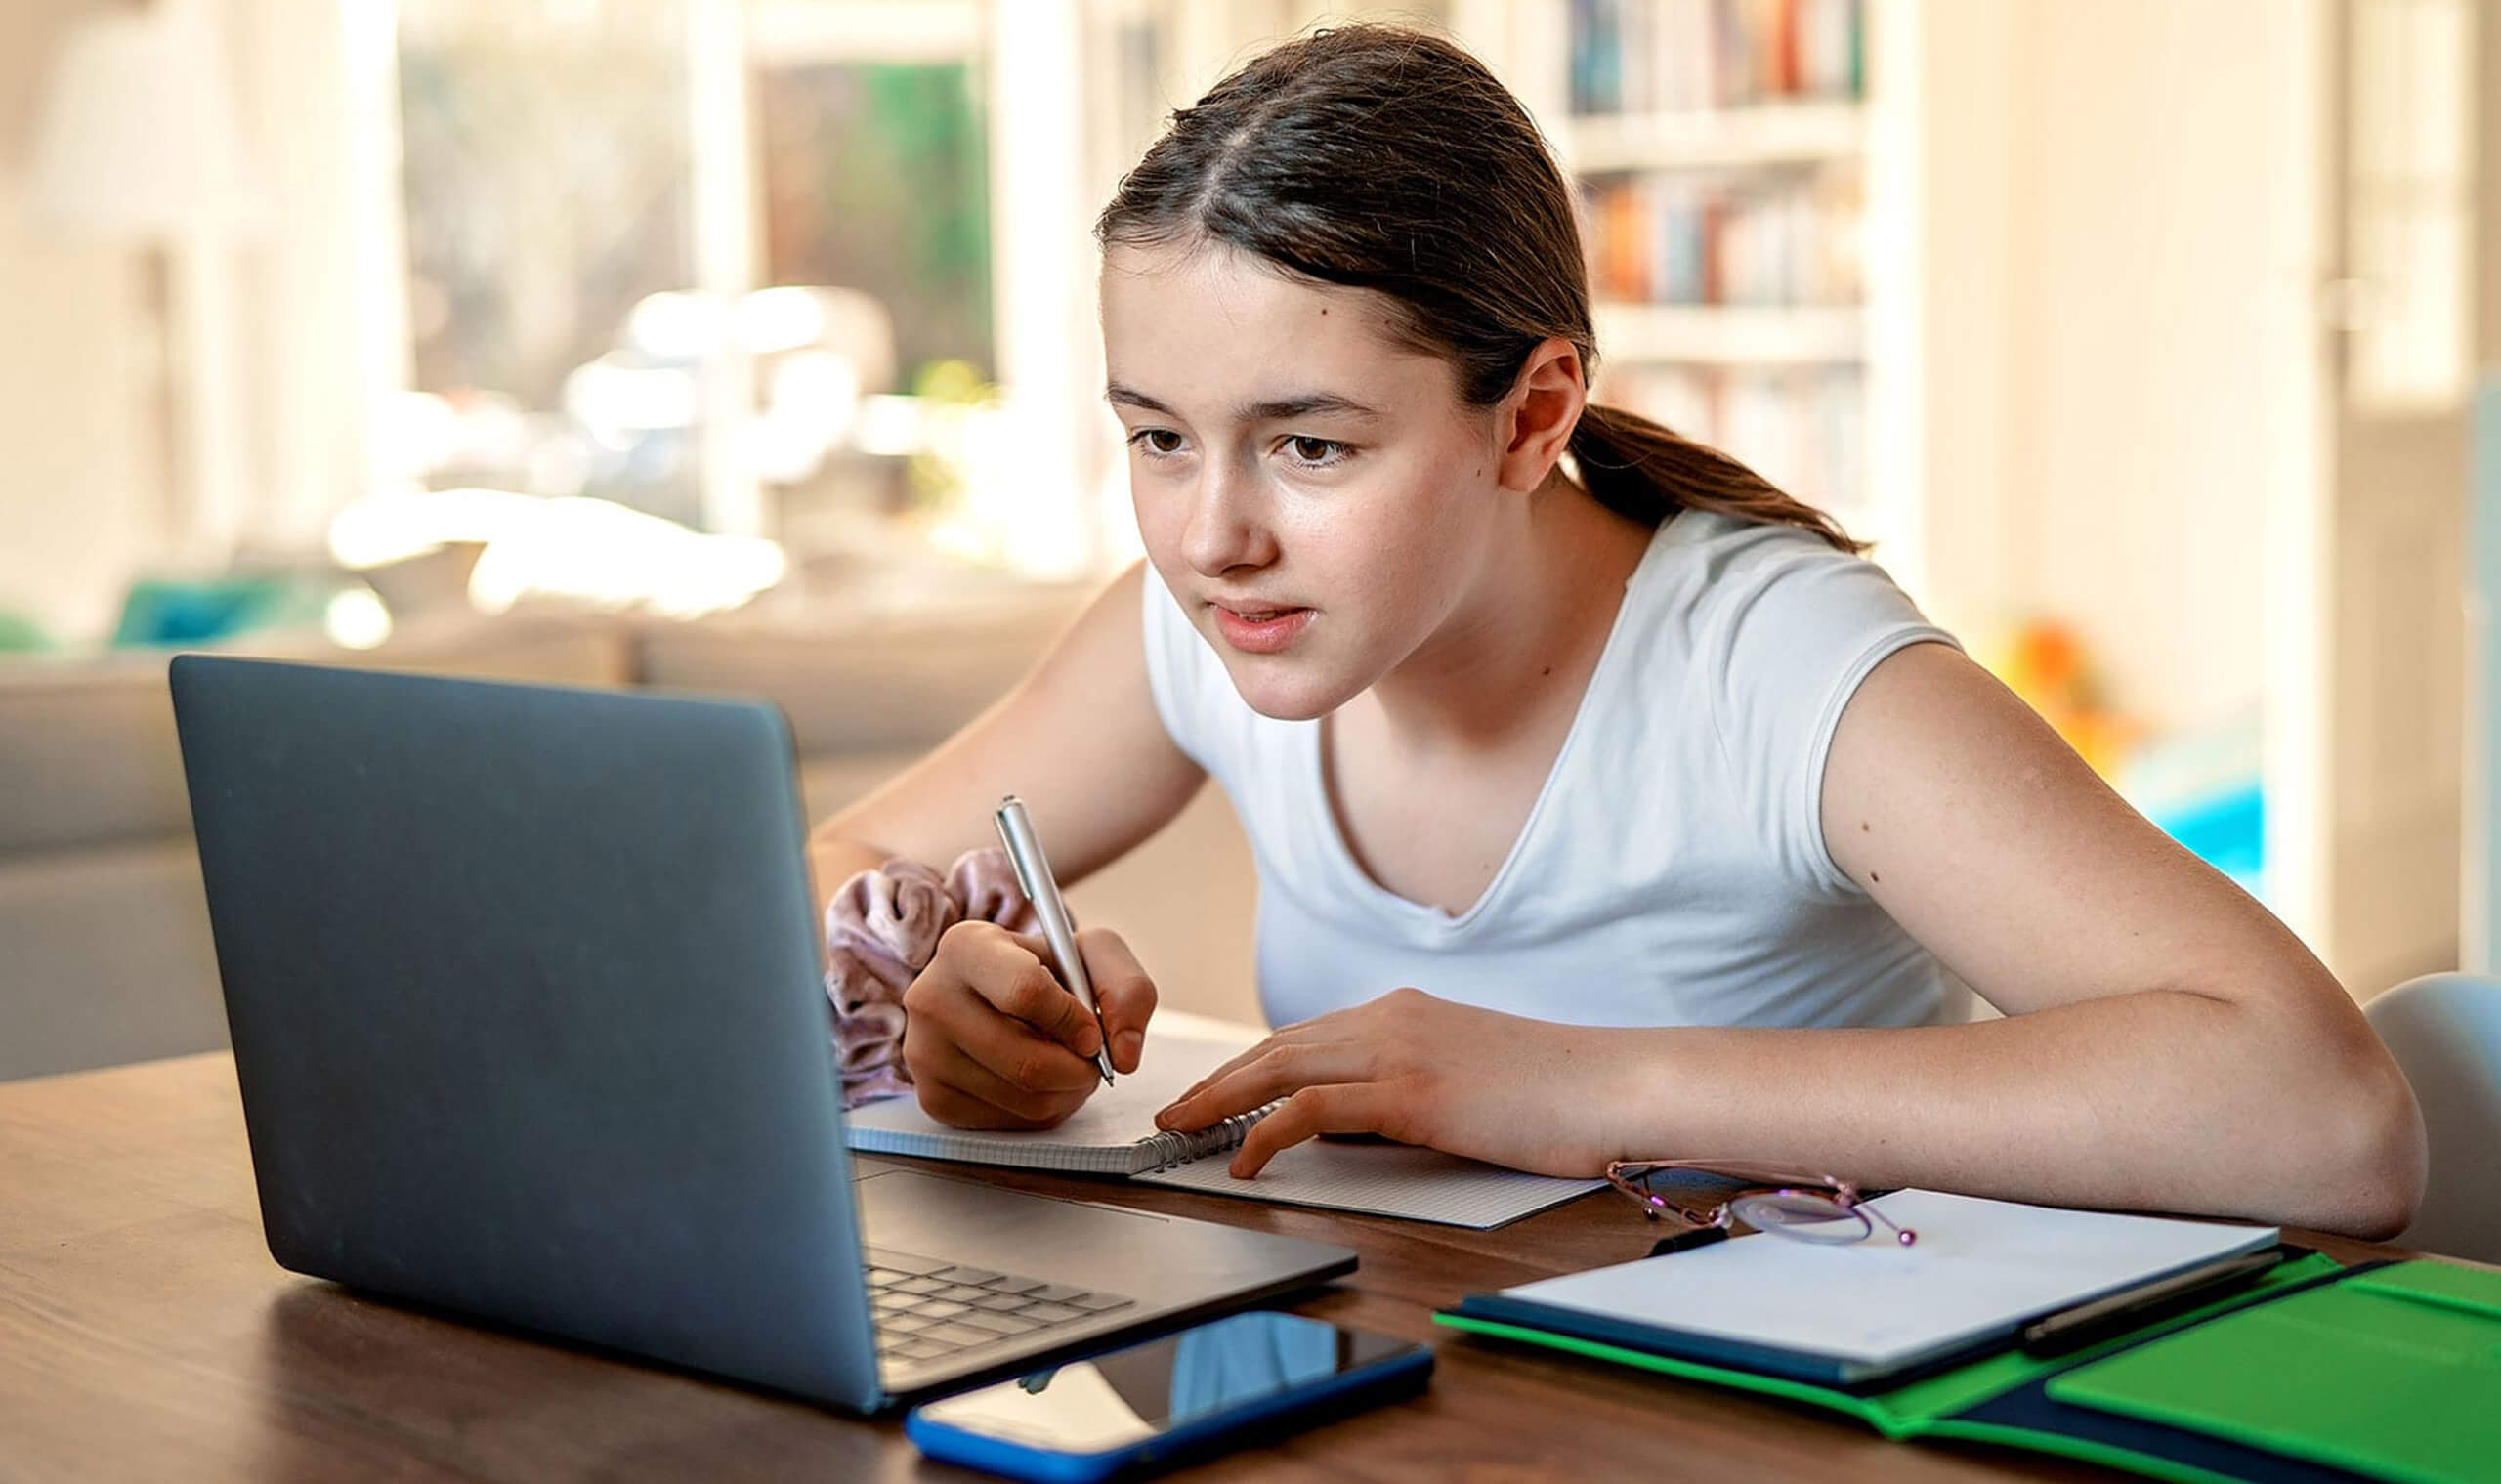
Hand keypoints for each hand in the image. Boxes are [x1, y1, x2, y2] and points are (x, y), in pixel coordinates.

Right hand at [901, 921, 1157, 1129]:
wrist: (995, 994)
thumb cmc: (1043, 970)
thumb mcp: (1092, 955)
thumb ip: (1128, 990)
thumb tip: (1124, 1055)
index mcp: (966, 947)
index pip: (1026, 993)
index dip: (1073, 1021)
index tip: (1091, 1032)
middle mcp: (931, 998)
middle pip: (1026, 1062)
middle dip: (1079, 1070)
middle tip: (1090, 1061)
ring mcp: (924, 1053)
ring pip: (1022, 1098)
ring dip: (1066, 1092)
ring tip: (1068, 1067)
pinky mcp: (933, 1097)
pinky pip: (1008, 1122)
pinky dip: (1042, 1109)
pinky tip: (1039, 1082)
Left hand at [1152, 986, 1616, 1177]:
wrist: (1618, 1084)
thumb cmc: (1560, 1094)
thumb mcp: (1471, 1081)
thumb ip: (1412, 1091)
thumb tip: (1360, 1129)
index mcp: (1405, 1012)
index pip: (1304, 1037)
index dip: (1249, 1066)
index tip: (1212, 1093)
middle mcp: (1392, 1018)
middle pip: (1277, 1047)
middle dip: (1217, 1080)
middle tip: (1172, 1110)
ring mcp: (1399, 1050)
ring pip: (1279, 1069)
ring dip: (1221, 1101)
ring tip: (1182, 1129)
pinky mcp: (1411, 1091)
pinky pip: (1313, 1110)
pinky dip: (1266, 1131)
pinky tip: (1243, 1159)